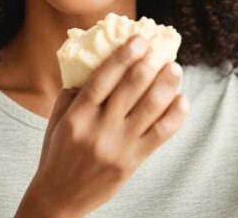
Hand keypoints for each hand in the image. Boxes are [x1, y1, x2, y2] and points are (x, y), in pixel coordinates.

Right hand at [22, 35, 188, 216]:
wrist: (60, 198)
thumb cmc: (58, 154)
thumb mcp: (56, 121)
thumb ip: (73, 93)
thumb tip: (96, 64)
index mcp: (77, 115)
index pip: (104, 78)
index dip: (123, 56)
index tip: (139, 40)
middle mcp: (99, 129)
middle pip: (132, 88)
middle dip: (150, 64)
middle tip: (160, 50)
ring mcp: (118, 146)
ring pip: (151, 107)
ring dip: (167, 83)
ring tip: (175, 69)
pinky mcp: (133, 161)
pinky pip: (161, 133)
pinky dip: (176, 114)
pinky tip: (181, 100)